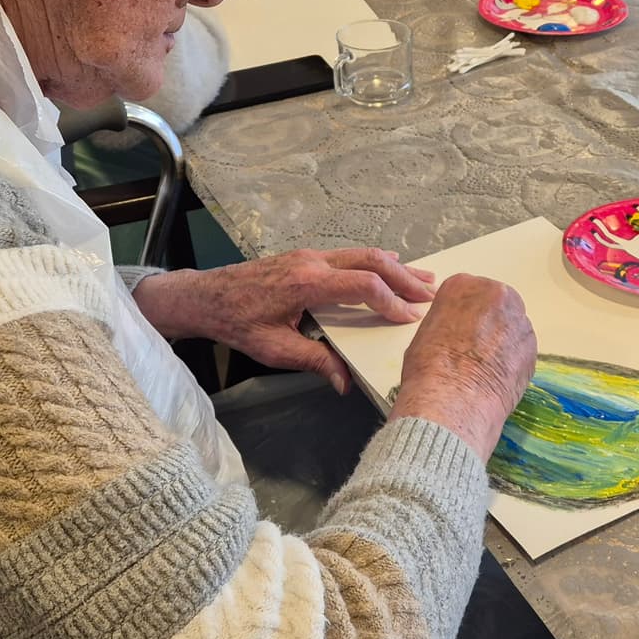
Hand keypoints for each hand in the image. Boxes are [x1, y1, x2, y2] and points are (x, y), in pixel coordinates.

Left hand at [130, 249, 436, 392]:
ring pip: (362, 253)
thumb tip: (344, 384)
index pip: (363, 287)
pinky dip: (375, 261)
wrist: (206, 297)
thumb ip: (315, 362)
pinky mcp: (306, 256)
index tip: (410, 319)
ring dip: (395, 266)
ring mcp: (310, 255)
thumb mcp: (275, 350)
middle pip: (371, 261)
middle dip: (404, 277)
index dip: (391, 302)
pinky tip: (390, 264)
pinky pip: (349, 254)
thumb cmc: (237, 324)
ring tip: (424, 277)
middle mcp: (313, 262)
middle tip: (432, 293)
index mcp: (308, 283)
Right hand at [388, 274, 535, 457]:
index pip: (468, 291)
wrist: (451, 401)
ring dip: (503, 342)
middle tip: (475, 348)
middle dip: (489, 323)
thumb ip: (448, 322)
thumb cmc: (428, 369)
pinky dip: (513, 361)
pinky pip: (522, 349)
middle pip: (496, 303)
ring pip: (512, 327)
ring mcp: (518, 321)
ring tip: (484, 368)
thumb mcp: (425, 332)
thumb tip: (456, 334)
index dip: (464, 314)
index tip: (461, 330)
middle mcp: (495, 295)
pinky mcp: (532, 347)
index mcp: (463, 285)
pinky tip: (496, 378)